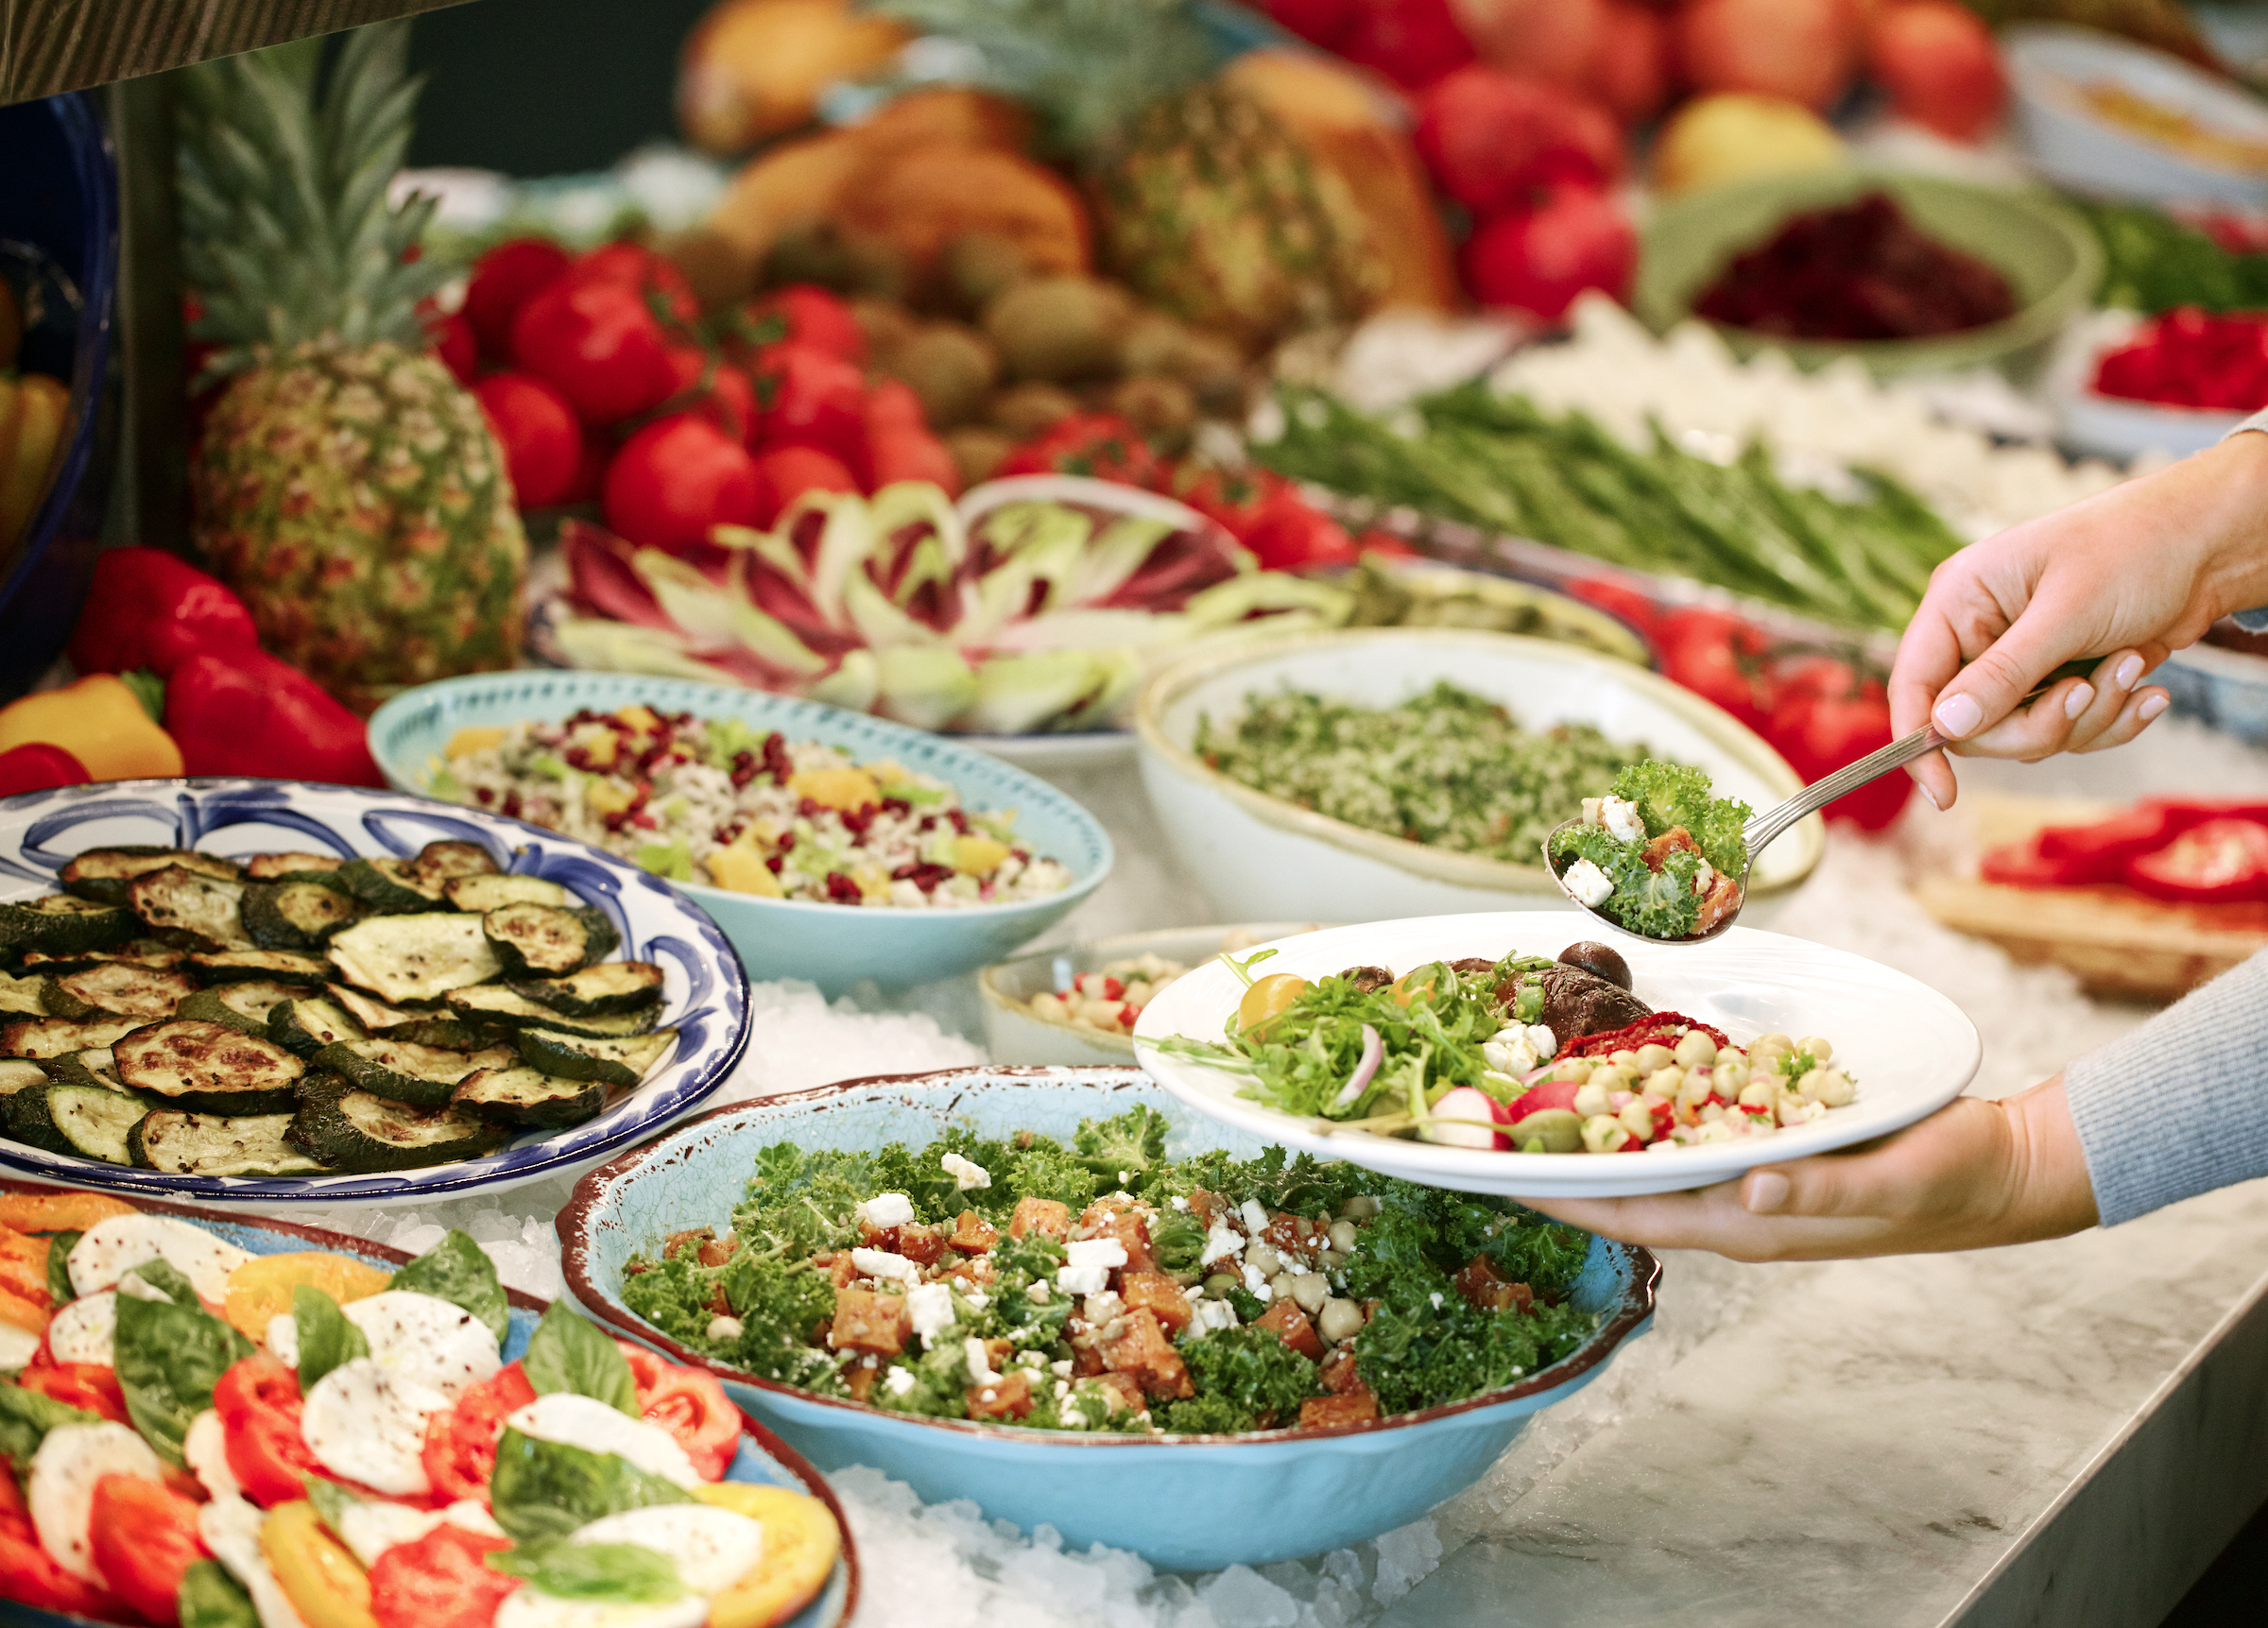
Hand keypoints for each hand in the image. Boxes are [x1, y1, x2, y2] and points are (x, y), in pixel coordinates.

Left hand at [1514, 1078, 2097, 1260]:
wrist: (2003, 1167)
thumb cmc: (1952, 1179)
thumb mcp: (1891, 1180)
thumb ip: (1819, 1188)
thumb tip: (1748, 1191)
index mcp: (1749, 1224)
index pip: (1631, 1216)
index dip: (1561, 1199)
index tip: (1494, 1178)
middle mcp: (1737, 1204)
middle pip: (1625, 1188)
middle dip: (1558, 1162)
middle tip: (1488, 1126)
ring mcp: (1752, 1176)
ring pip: (1653, 1156)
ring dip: (1595, 1130)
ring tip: (1531, 1096)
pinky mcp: (1772, 1143)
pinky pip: (1693, 1127)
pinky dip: (1649, 1103)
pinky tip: (1620, 1073)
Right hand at [1890, 433, 2267, 809]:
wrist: (2210, 546)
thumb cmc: (2133, 551)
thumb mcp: (2066, 613)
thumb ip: (2002, 675)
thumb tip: (1945, 728)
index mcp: (1958, 601)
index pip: (1914, 684)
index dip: (1918, 740)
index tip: (1944, 794)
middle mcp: (1979, 634)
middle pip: (1972, 725)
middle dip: (2038, 723)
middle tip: (2086, 695)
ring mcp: (2021, 661)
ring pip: (2024, 734)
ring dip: (2088, 717)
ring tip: (2130, 668)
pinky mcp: (2060, 681)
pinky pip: (2066, 731)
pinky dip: (2110, 721)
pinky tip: (2147, 690)